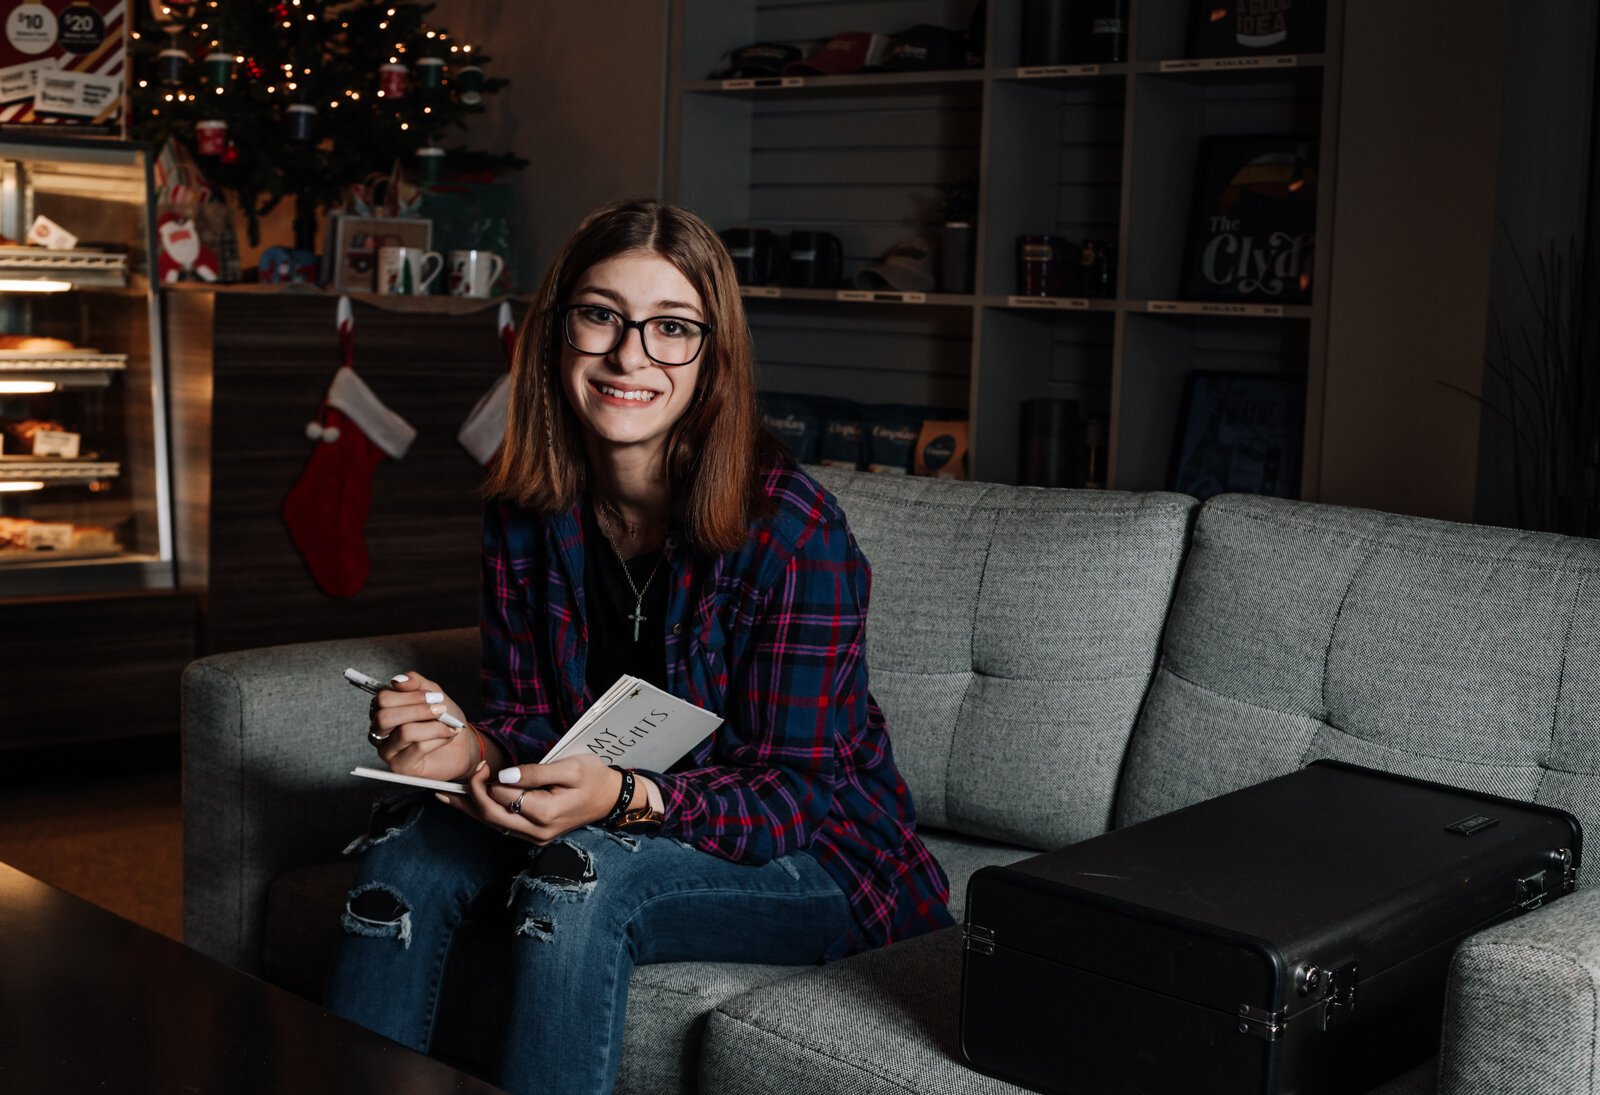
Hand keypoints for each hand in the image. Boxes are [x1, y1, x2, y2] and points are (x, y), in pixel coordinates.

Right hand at [369, 670, 476, 781]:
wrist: (463, 745)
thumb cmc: (445, 719)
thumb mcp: (433, 694)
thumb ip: (415, 683)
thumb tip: (397, 680)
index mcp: (383, 711)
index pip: (382, 699)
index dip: (409, 695)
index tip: (434, 696)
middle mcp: (379, 732)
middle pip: (385, 717)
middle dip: (418, 710)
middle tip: (441, 710)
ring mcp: (388, 751)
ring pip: (404, 732)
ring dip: (434, 726)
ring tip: (449, 725)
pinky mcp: (401, 767)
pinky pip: (418, 747)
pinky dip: (439, 738)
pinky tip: (448, 736)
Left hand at [438, 755, 623, 843]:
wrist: (611, 798)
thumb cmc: (594, 777)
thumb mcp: (570, 767)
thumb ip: (536, 772)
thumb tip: (504, 776)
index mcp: (546, 813)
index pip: (503, 797)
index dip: (489, 780)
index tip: (485, 764)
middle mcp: (537, 831)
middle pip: (491, 816)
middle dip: (471, 795)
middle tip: (460, 777)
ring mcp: (534, 837)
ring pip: (493, 824)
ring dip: (469, 809)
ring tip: (444, 796)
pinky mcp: (533, 835)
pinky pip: (502, 825)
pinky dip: (481, 814)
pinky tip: (466, 805)